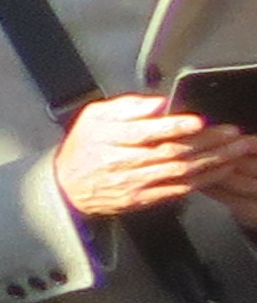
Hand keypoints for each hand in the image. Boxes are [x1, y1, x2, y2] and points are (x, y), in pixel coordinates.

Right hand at [55, 93, 251, 220]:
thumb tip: (158, 103)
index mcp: (111, 139)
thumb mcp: (94, 117)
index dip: (174, 127)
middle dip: (207, 143)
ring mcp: (135, 184)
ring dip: (213, 161)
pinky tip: (221, 170)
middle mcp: (124, 163)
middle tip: (232, 134)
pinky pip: (178, 190)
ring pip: (181, 172)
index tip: (198, 121)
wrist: (66, 187)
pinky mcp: (143, 199)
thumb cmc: (83, 148)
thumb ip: (126, 107)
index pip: (146, 133)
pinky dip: (203, 181)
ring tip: (236, 150)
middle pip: (172, 152)